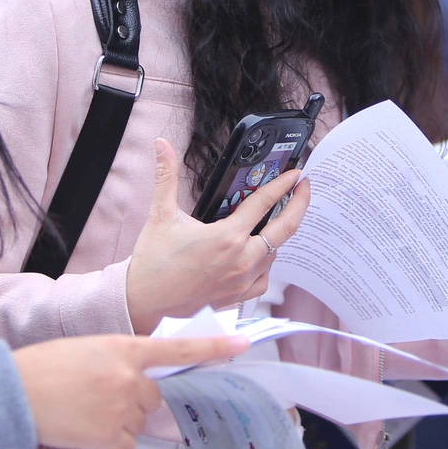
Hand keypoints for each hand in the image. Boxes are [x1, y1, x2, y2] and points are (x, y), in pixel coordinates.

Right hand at [14, 334, 250, 448]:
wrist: (12, 391)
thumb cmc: (44, 367)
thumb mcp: (88, 349)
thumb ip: (119, 360)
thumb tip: (138, 382)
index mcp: (124, 348)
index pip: (178, 349)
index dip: (214, 347)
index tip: (243, 343)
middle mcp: (129, 377)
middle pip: (152, 398)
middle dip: (132, 401)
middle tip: (96, 395)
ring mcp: (121, 407)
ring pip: (137, 423)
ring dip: (116, 421)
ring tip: (82, 410)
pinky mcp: (110, 436)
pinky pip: (125, 445)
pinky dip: (107, 442)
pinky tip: (83, 429)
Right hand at [124, 139, 310, 334]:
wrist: (143, 302)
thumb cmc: (153, 262)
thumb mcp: (160, 214)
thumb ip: (165, 176)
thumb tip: (161, 146)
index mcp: (227, 237)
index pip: (264, 203)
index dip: (283, 184)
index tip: (295, 174)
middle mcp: (241, 260)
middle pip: (285, 228)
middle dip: (300, 204)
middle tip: (304, 188)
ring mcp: (242, 281)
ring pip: (275, 253)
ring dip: (279, 234)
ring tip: (278, 218)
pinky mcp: (238, 297)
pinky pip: (265, 278)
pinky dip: (266, 263)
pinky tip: (259, 254)